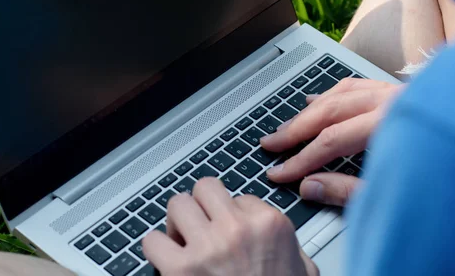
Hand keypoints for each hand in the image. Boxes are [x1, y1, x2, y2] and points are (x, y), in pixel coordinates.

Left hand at [142, 178, 317, 275]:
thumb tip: (284, 243)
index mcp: (269, 225)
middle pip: (205, 188)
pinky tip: (166, 260)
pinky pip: (152, 240)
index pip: (240, 197)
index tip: (229, 230)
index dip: (231, 214)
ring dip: (177, 222)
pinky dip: (155, 248)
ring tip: (182, 240)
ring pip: (177, 204)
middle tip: (201, 226)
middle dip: (200, 206)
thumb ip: (292, 249)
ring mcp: (208, 247)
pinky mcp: (180, 270)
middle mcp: (238, 229)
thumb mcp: (302, 271)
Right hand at [260, 78, 402, 205]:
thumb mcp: (399, 196)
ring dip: (309, 111)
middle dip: (295, 130)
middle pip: (329, 112)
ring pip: (339, 94)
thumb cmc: (452, 182)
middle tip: (271, 144)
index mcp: (391, 125)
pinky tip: (317, 101)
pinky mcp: (401, 93)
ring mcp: (397, 94)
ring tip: (288, 127)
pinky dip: (332, 94)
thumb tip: (309, 186)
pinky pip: (356, 86)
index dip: (300, 160)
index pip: (331, 142)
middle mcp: (393, 102)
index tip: (279, 172)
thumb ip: (349, 192)